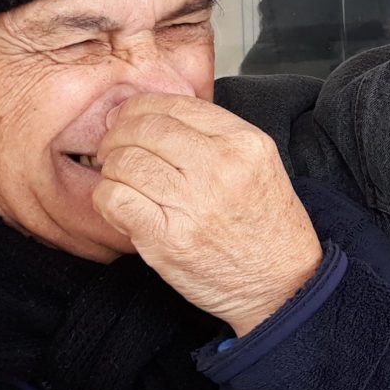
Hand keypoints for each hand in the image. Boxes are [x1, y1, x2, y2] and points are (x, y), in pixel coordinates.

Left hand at [93, 93, 322, 335]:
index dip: (140, 107)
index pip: (175, 105)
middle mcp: (220, 168)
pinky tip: (120, 203)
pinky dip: (107, 196)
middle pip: (145, 129)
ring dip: (112, 168)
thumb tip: (153, 115)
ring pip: (125, 162)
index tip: (128, 119)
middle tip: (113, 148)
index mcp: (244, 143)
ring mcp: (193, 204)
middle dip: (118, 135)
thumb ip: (214, 135)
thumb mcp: (258, 164)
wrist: (283, 284)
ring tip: (121, 179)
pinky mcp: (167, 239)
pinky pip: (115, 199)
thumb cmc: (267, 226)